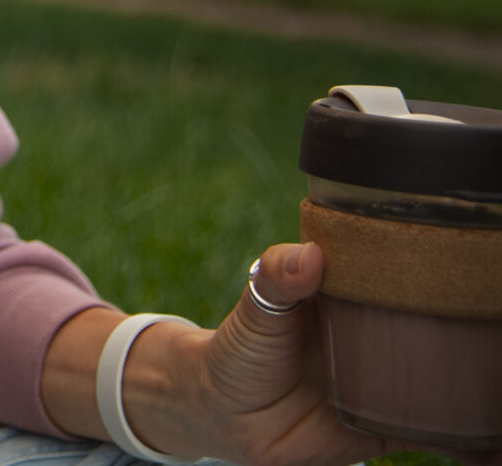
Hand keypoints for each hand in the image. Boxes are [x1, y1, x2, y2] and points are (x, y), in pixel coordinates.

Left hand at [138, 242, 497, 465]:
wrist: (227, 413)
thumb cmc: (240, 350)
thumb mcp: (256, 312)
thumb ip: (277, 281)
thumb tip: (308, 255)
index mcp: (358, 297)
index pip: (410, 278)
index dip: (445, 274)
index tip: (481, 267)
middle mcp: (384, 336)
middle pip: (445, 330)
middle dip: (482, 333)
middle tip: (500, 328)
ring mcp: (393, 382)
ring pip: (455, 385)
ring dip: (486, 393)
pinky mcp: (393, 426)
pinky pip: (443, 437)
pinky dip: (474, 447)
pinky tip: (493, 452)